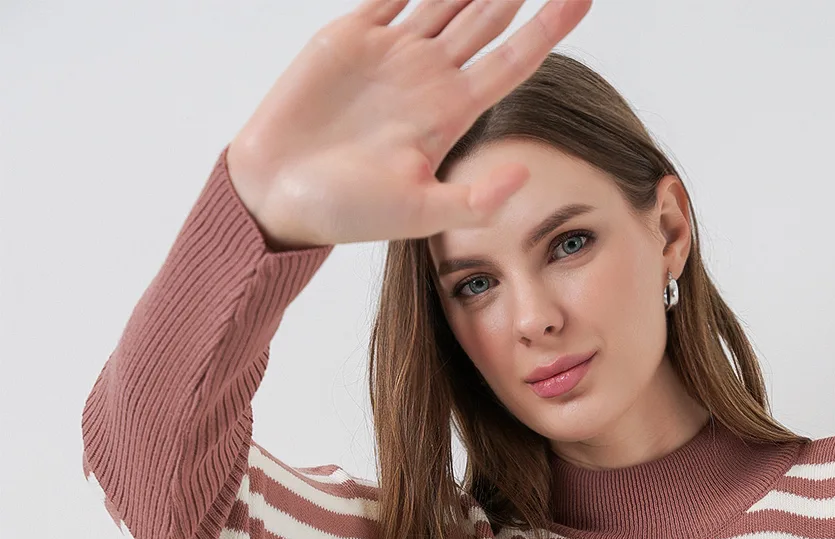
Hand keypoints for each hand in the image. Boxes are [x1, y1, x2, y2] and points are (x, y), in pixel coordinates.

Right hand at [225, 0, 592, 248]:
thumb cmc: (346, 211)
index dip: (547, 27)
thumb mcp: (418, 213)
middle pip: (489, 16)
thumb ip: (474, 200)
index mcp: (451, 113)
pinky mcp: (355, 33)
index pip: (513, 60)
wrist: (277, 194)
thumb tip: (525, 174)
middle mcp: (430, 76)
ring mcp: (394, 51)